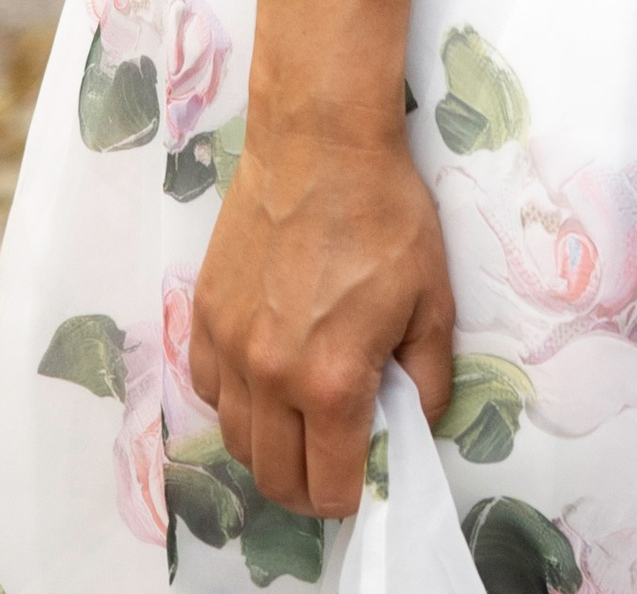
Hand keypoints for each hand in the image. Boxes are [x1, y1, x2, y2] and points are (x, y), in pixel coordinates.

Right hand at [191, 127, 454, 516]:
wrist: (322, 143)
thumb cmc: (385, 214)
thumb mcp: (432, 297)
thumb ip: (426, 377)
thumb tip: (414, 422)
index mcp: (331, 380)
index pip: (328, 487)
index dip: (351, 494)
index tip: (364, 474)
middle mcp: (270, 376)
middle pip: (274, 477)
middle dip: (307, 486)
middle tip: (332, 461)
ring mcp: (229, 346)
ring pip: (234, 440)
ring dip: (267, 447)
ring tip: (299, 421)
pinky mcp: (204, 315)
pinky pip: (207, 389)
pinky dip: (234, 399)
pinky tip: (264, 375)